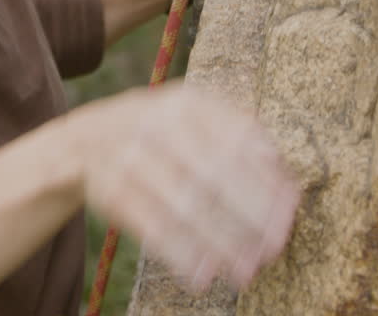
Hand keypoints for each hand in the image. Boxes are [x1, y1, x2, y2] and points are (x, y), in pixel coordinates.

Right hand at [68, 82, 298, 290]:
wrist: (87, 137)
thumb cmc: (161, 131)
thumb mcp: (195, 115)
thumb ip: (239, 134)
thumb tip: (283, 175)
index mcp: (188, 102)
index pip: (239, 139)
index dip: (268, 178)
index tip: (290, 213)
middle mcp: (157, 123)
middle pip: (214, 174)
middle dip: (250, 215)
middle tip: (274, 249)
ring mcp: (130, 156)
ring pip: (184, 205)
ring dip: (219, 243)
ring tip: (245, 271)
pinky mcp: (110, 189)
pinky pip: (150, 226)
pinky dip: (178, 254)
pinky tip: (202, 275)